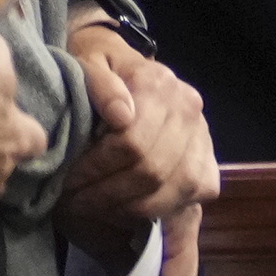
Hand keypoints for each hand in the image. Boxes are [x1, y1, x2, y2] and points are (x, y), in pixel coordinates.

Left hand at [57, 21, 216, 252]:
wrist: (118, 64)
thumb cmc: (97, 66)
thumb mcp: (85, 62)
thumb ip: (97, 83)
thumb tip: (120, 116)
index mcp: (159, 84)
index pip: (132, 143)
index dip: (96, 169)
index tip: (67, 181)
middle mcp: (189, 111)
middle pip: (152, 171)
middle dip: (107, 194)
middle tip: (74, 202)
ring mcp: (203, 139)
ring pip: (172, 190)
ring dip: (129, 208)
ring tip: (94, 208)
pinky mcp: (208, 165)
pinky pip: (188, 200)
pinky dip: (157, 213)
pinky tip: (125, 213)